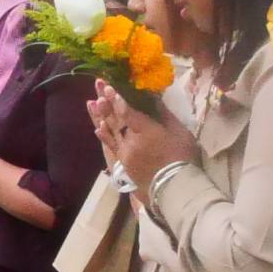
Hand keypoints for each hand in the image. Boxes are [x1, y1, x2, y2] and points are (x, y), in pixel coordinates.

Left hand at [90, 80, 196, 196]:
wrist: (174, 187)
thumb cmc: (181, 157)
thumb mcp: (178, 132)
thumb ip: (163, 114)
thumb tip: (153, 98)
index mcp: (145, 131)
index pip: (126, 112)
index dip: (116, 98)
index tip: (107, 86)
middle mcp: (129, 141)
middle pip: (114, 118)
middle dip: (105, 100)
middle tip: (96, 84)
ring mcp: (124, 152)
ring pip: (109, 130)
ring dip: (100, 115)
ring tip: (90, 102)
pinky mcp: (123, 162)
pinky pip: (110, 145)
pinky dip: (104, 135)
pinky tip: (97, 127)